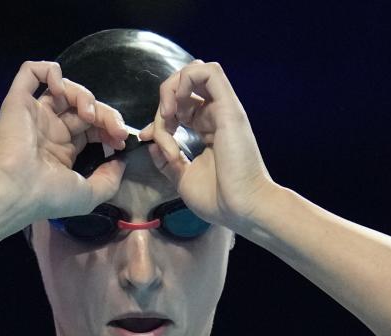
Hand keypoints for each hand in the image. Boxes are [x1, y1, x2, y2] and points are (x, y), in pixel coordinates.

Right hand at [0, 61, 130, 221]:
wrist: (17, 190)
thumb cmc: (50, 196)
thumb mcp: (90, 194)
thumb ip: (110, 179)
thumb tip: (120, 161)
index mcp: (63, 149)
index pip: (92, 127)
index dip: (109, 128)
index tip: (121, 140)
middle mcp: (49, 129)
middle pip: (83, 107)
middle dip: (106, 115)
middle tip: (116, 129)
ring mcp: (35, 114)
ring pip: (64, 88)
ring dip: (85, 96)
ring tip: (89, 115)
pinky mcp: (18, 101)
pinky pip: (31, 72)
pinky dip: (50, 71)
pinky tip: (60, 89)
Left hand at [138, 60, 277, 231]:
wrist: (242, 208)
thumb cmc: (219, 199)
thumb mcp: (183, 178)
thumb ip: (167, 160)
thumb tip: (152, 144)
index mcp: (209, 130)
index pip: (181, 106)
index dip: (159, 117)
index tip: (149, 137)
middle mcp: (217, 115)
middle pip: (185, 87)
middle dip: (164, 103)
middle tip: (161, 130)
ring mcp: (224, 109)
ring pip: (195, 72)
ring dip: (173, 88)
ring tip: (168, 115)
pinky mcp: (228, 108)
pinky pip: (208, 73)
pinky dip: (184, 82)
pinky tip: (175, 109)